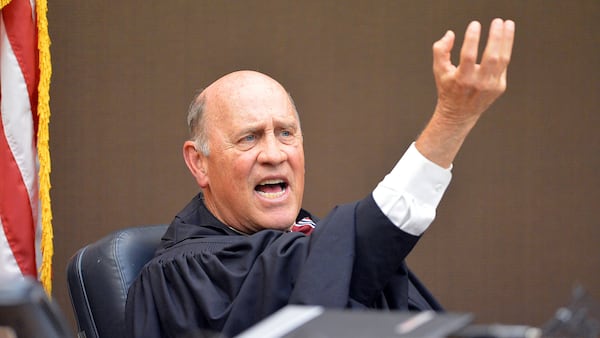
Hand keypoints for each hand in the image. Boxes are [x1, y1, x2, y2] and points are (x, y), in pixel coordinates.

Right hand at [416, 19, 514, 167]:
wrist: (459, 114)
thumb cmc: (448, 88)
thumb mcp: (438, 70)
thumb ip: (440, 50)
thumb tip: (451, 34)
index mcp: (462, 79)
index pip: (469, 56)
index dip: (472, 39)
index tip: (475, 24)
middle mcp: (479, 83)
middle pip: (492, 57)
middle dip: (496, 37)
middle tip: (497, 21)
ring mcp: (491, 86)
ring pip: (503, 59)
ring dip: (507, 40)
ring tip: (508, 24)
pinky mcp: (500, 87)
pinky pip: (504, 65)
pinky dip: (505, 50)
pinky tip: (504, 38)